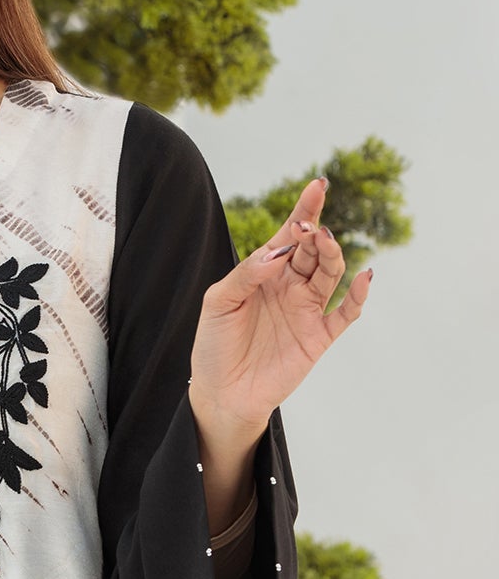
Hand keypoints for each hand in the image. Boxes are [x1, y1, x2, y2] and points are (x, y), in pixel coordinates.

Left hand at [190, 176, 371, 432]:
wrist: (221, 393)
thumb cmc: (214, 345)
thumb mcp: (218, 303)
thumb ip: (246, 274)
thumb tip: (278, 252)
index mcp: (265, 272)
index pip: (289, 235)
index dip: (305, 210)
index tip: (318, 185)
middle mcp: (289, 286)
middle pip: (312, 250)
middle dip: (315, 233)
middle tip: (310, 226)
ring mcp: (306, 311)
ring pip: (329, 273)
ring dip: (332, 255)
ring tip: (325, 242)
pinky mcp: (318, 337)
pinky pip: (345, 313)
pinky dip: (357, 296)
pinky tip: (363, 276)